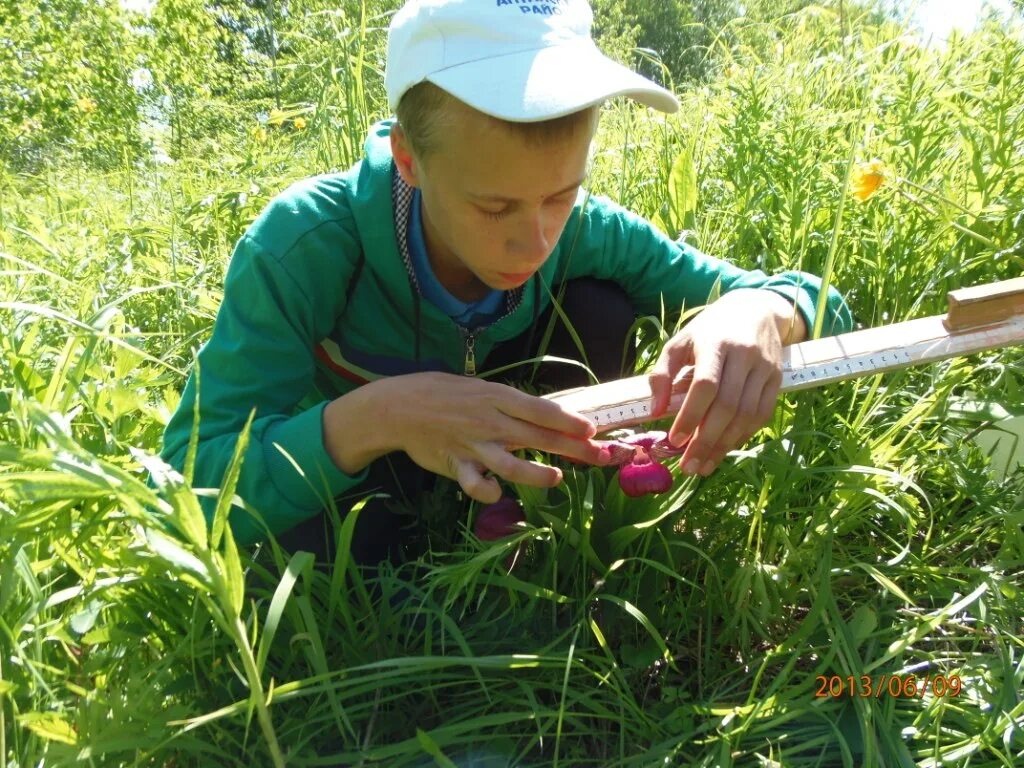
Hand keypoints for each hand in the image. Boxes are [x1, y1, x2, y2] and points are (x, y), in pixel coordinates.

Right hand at [384, 372, 609, 503]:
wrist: (399, 407)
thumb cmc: (443, 394)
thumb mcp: (479, 388)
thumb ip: (507, 404)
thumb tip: (541, 415)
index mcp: (496, 397)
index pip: (542, 410)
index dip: (569, 422)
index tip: (592, 430)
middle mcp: (489, 421)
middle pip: (540, 437)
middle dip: (573, 449)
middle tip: (598, 457)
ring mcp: (474, 445)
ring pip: (513, 466)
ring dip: (538, 474)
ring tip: (556, 478)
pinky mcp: (457, 465)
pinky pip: (476, 484)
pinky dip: (489, 492)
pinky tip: (498, 493)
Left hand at [647, 290, 804, 476]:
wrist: (756, 310)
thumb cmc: (709, 330)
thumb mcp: (680, 342)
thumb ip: (662, 374)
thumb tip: (656, 411)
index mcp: (715, 343)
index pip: (705, 385)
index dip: (691, 415)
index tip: (675, 440)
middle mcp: (744, 355)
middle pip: (727, 406)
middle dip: (706, 441)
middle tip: (689, 466)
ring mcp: (764, 368)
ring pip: (746, 415)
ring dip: (724, 445)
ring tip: (704, 466)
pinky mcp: (777, 379)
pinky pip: (762, 415)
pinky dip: (743, 435)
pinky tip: (725, 448)